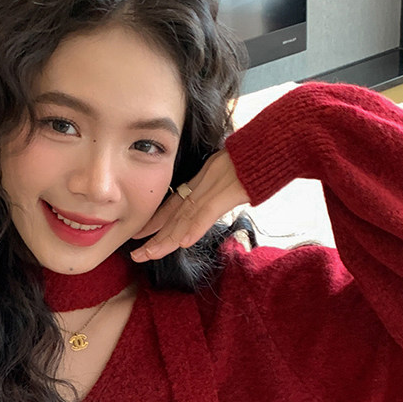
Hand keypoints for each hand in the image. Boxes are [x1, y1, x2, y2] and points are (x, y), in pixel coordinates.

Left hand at [129, 150, 249, 261]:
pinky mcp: (228, 192)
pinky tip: (183, 243)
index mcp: (200, 185)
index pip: (173, 207)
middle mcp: (201, 188)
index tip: (139, 236)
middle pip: (174, 217)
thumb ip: (217, 192)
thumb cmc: (251, 160)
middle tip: (137, 255)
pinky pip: (208, 213)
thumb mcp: (228, 177)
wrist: (265, 146)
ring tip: (149, 254)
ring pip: (186, 218)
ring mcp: (213, 190)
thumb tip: (214, 204)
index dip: (155, 222)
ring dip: (167, 239)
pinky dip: (195, 228)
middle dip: (155, 238)